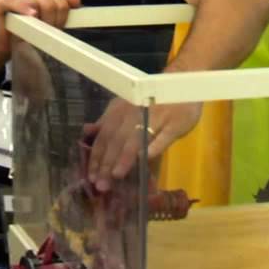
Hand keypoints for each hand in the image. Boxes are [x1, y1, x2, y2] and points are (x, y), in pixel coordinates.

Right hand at [0, 0, 81, 56]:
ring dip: (38, 18)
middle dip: (51, 19)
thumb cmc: (28, 34)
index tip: (59, 28)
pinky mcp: (0, 1)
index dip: (62, 15)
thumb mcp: (50, 23)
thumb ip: (62, 9)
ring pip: (33, 0)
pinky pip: (12, 0)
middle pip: (48, 0)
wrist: (8, 46)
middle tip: (47, 33)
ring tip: (36, 30)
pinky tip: (30, 15)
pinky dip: (22, 7)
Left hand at [83, 98, 202, 191]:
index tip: (91, 177)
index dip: (97, 157)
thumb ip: (108, 121)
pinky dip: (153, 147)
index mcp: (120, 111)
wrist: (181, 83)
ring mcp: (155, 118)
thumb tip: (88, 132)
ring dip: (125, 157)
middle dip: (107, 163)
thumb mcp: (125, 107)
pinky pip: (162, 137)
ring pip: (137, 138)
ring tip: (116, 175)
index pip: (104, 136)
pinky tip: (144, 160)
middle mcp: (134, 114)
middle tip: (102, 185)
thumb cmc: (150, 100)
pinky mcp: (175, 123)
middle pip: (117, 140)